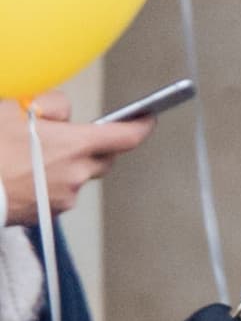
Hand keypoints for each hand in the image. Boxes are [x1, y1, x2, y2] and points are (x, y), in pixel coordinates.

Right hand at [0, 95, 153, 225]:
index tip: (148, 118)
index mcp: (75, 145)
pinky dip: (51, 182)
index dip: (141, 126)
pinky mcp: (49, 214)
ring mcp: (64, 197)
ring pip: (79, 177)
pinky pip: (61, 194)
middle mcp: (77, 174)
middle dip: (96, 146)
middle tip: (73, 135)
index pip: (125, 136)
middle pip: (104, 159)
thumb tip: (60, 112)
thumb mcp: (13, 108)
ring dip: (68, 165)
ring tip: (36, 155)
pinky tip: (26, 175)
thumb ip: (48, 105)